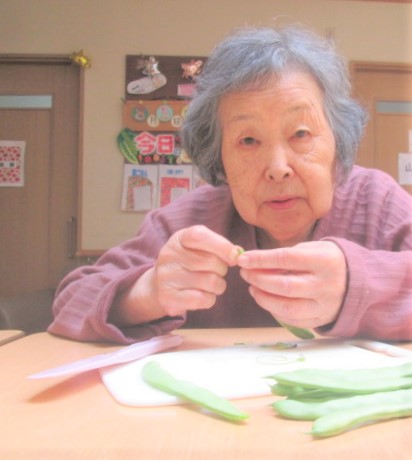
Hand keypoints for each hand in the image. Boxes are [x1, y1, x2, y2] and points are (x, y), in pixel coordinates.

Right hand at [114, 225, 240, 324]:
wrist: (158, 285)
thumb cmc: (188, 263)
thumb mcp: (199, 248)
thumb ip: (219, 246)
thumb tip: (238, 253)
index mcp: (179, 239)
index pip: (200, 236)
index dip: (222, 246)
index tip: (235, 256)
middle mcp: (169, 255)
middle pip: (210, 262)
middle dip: (222, 269)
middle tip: (216, 272)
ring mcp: (166, 277)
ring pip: (210, 282)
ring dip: (218, 286)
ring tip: (209, 284)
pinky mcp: (168, 297)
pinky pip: (202, 299)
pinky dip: (209, 299)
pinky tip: (202, 295)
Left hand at [237, 241, 346, 328]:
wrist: (359, 280)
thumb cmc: (327, 260)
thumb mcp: (312, 248)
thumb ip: (286, 255)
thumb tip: (254, 263)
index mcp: (325, 260)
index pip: (286, 259)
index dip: (261, 259)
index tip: (243, 259)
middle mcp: (326, 284)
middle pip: (285, 286)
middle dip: (259, 279)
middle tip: (245, 273)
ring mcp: (325, 305)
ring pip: (288, 307)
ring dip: (263, 298)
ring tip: (253, 288)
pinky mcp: (322, 319)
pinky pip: (294, 320)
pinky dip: (275, 311)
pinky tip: (266, 300)